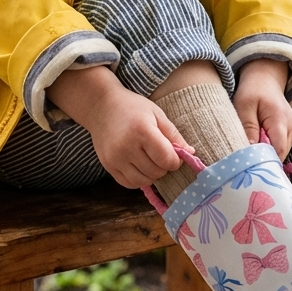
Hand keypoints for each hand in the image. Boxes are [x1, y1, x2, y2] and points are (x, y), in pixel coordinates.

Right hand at [47, 65, 190, 188]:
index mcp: (142, 131)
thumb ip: (173, 134)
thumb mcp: (157, 114)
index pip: (167, 159)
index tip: (175, 154)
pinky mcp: (108, 165)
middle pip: (156, 172)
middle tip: (160, 155)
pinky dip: (138, 179)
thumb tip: (190, 153)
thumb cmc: (132, 108)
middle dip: (164, 167)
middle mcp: (127, 147)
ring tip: (150, 160)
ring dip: (152, 174)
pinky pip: (129, 183)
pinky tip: (139, 166)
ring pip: (143, 181)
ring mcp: (115, 158)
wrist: (101, 106)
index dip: (176, 161)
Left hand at [232, 59, 291, 159]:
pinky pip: (280, 147)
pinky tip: (257, 148)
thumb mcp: (244, 106)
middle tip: (247, 165)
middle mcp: (291, 127)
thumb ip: (248, 128)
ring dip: (267, 155)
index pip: (278, 150)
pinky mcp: (289, 132)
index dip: (266, 161)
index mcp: (280, 120)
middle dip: (265, 160)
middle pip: (280, 154)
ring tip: (250, 155)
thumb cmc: (252, 91)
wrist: (265, 79)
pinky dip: (269, 150)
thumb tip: (249, 151)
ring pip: (281, 152)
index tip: (250, 167)